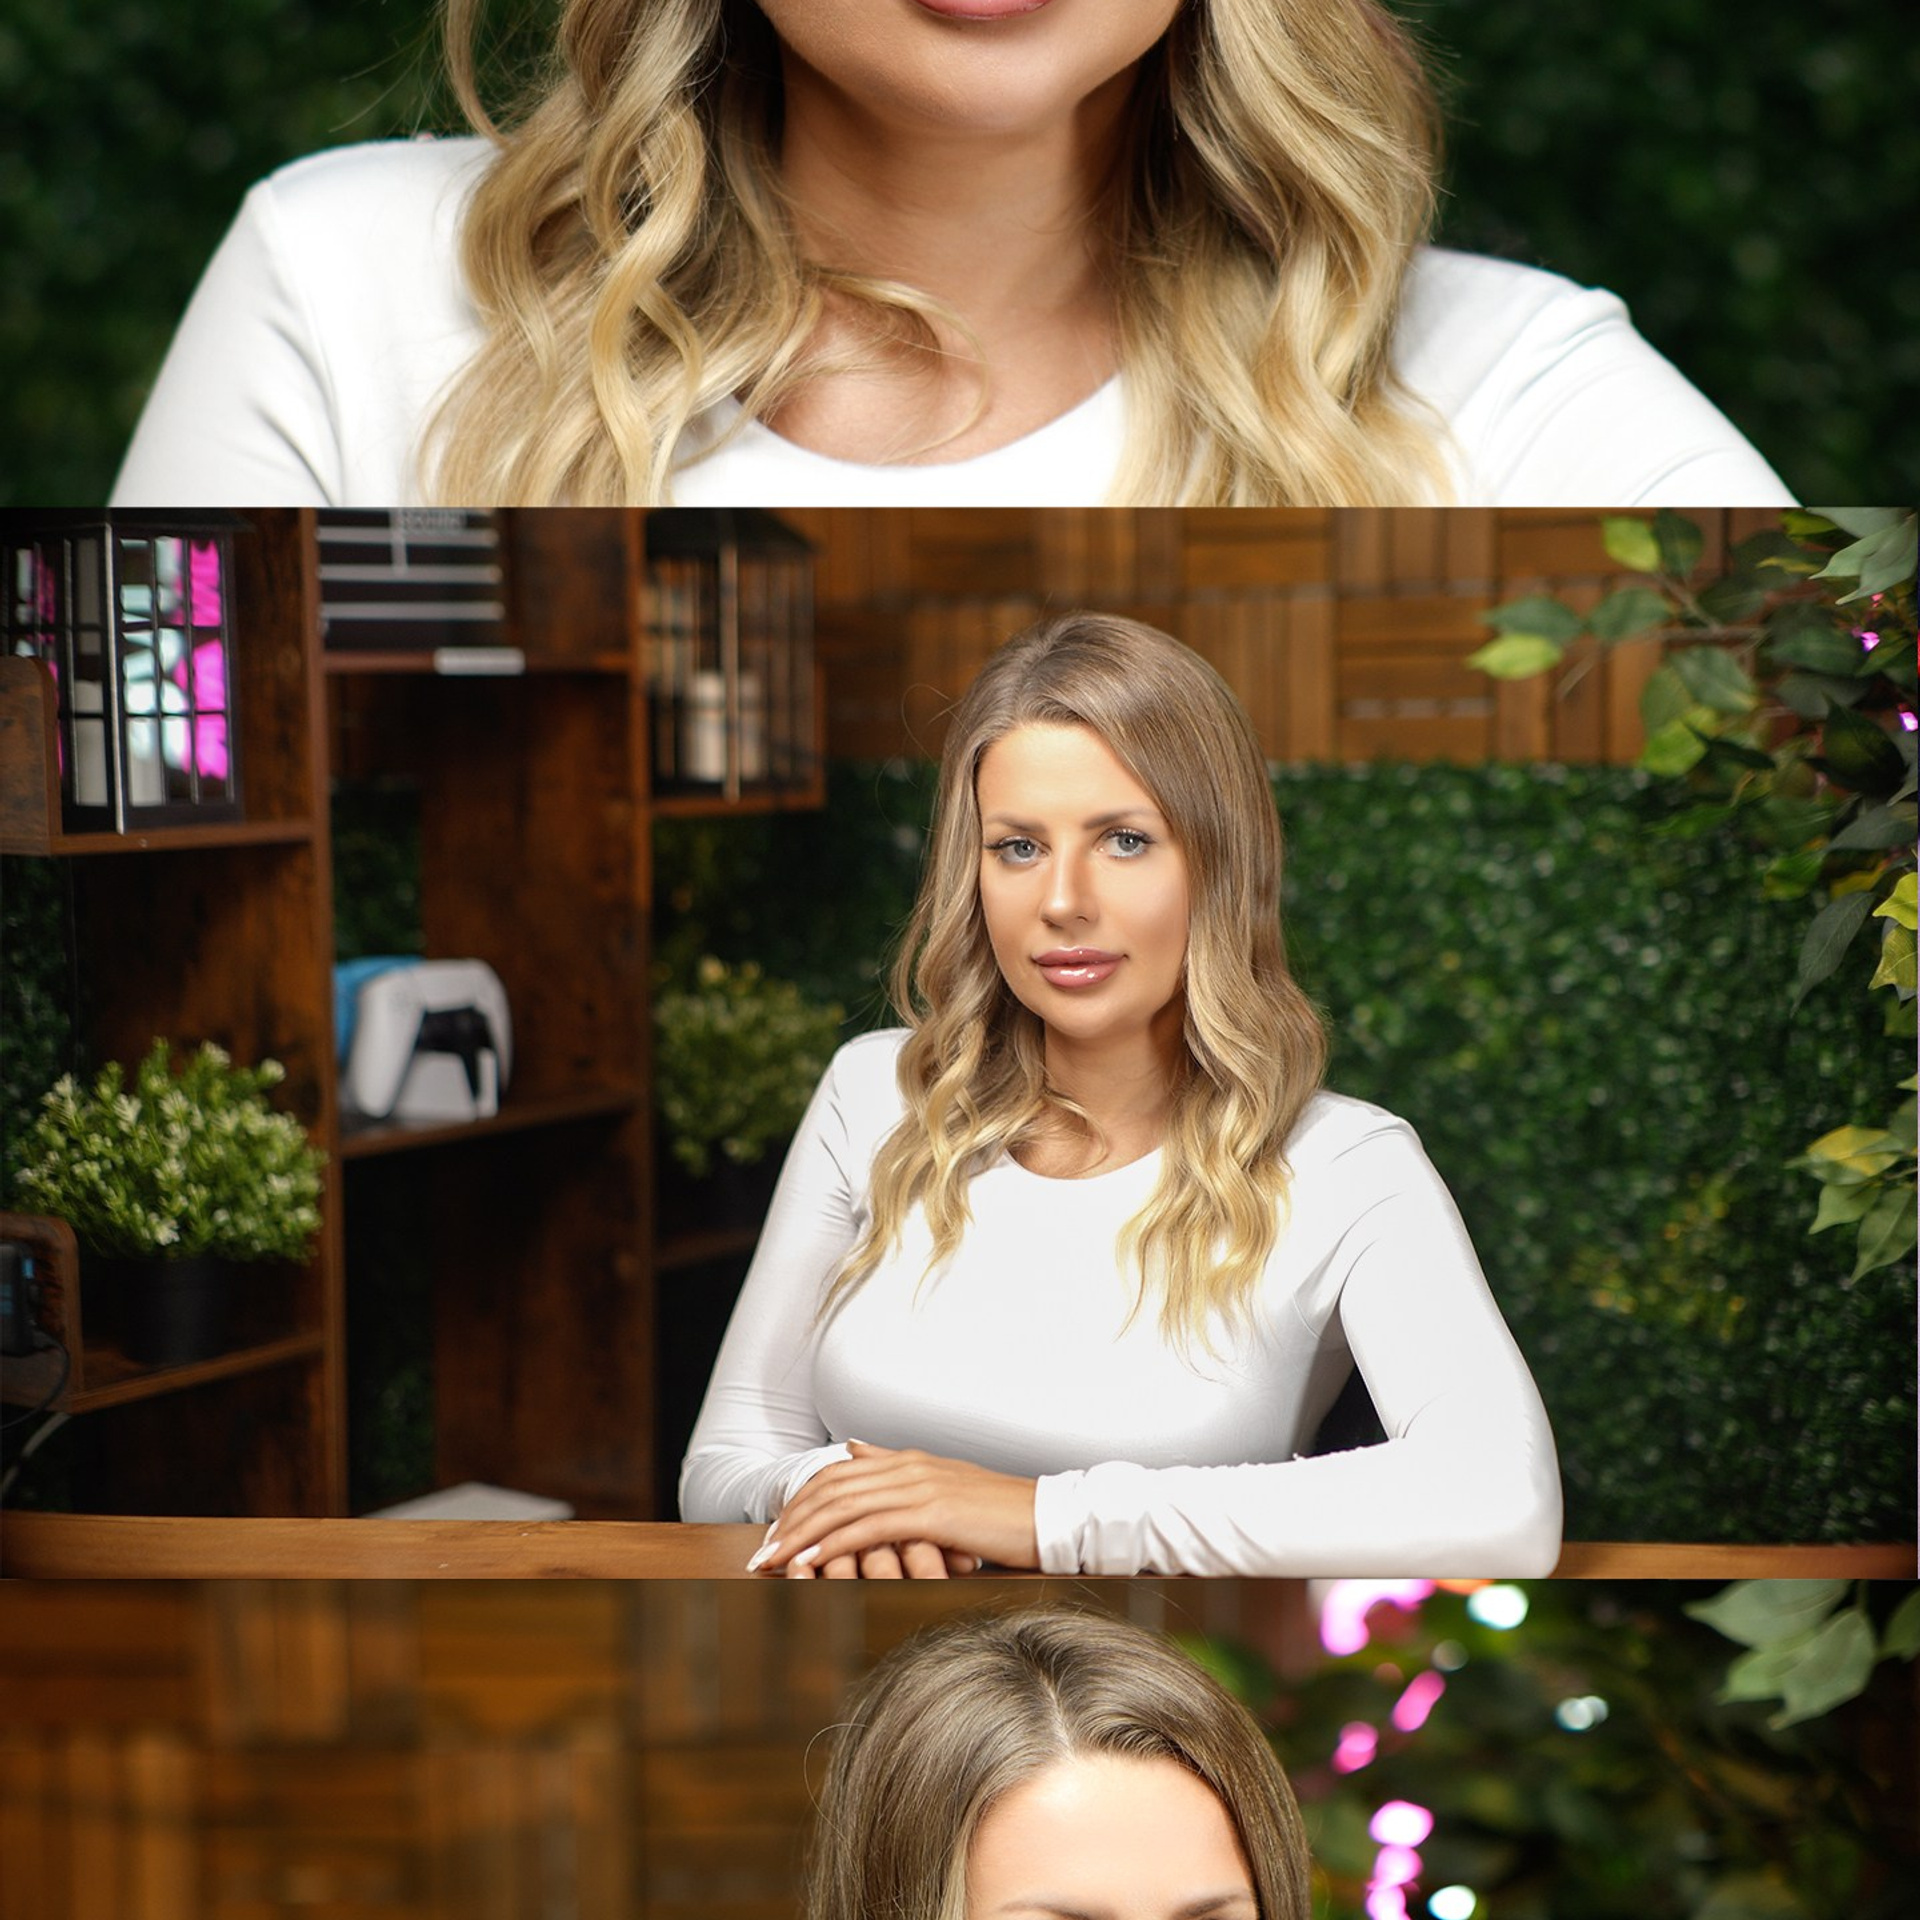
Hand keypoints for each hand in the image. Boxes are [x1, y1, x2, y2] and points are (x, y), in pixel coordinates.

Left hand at [754, 1442, 1039, 1576]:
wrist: (1048, 1517)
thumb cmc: (999, 1514)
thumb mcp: (943, 1486)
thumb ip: (896, 1469)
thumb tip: (854, 1451)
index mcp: (908, 1461)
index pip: (837, 1475)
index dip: (801, 1502)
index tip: (775, 1534)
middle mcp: (907, 1467)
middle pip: (830, 1489)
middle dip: (789, 1521)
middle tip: (760, 1555)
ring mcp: (918, 1487)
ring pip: (841, 1507)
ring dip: (800, 1535)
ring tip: (771, 1562)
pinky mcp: (930, 1513)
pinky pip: (867, 1528)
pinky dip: (832, 1546)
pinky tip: (809, 1564)